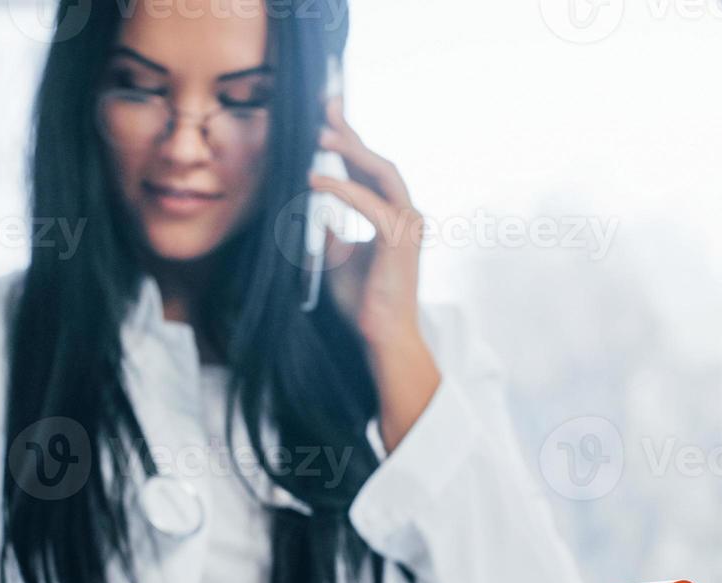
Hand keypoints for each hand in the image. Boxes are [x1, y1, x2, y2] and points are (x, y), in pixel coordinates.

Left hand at [311, 98, 440, 451]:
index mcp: (393, 217)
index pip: (370, 170)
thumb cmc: (364, 303)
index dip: (350, 140)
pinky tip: (314, 180)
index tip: (328, 113)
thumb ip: (331, 234)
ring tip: (318, 136)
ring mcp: (407, 225)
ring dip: (349, 151)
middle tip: (324, 106)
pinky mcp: (399, 240)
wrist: (381, 337)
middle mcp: (406, 215)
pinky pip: (369, 204)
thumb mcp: (338, 260)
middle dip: (350, 133)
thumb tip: (314, 216)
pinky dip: (341, 189)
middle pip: (378, 162)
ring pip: (380, 173)